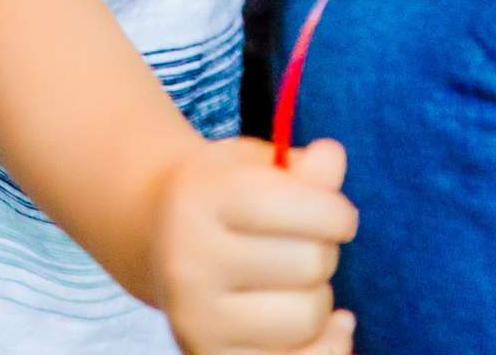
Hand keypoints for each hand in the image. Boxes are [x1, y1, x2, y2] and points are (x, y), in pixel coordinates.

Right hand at [146, 134, 357, 353]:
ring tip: (299, 282)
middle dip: (325, 251)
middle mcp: (190, 264)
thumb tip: (331, 159)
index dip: (335, 212)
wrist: (158, 237)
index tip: (337, 215)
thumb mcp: (254, 162)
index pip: (296, 206)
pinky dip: (326, 346)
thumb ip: (302, 165)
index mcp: (201, 199)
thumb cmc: (222, 194)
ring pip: (306, 319)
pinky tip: (326, 326)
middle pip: (310, 263)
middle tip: (307, 243)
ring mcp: (196, 321)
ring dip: (320, 299)